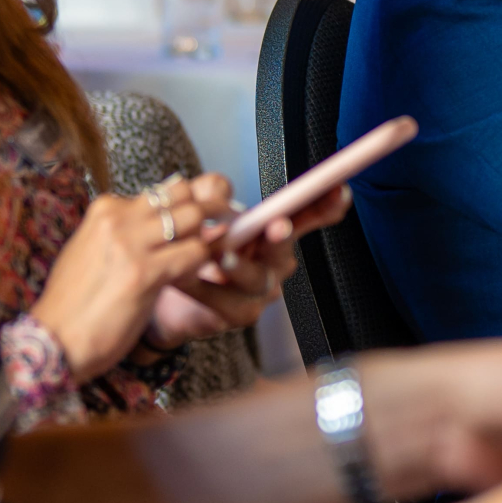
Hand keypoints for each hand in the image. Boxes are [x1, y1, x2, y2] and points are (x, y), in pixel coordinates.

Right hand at [29, 176, 229, 381]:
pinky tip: (199, 276)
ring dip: (210, 235)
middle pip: (185, 194)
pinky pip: (196, 254)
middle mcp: (118, 218)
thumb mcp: (96, 251)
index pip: (167, 188)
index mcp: (106, 209)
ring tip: (213, 252)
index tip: (206, 212)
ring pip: (195, 218)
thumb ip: (128, 231)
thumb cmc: (76, 303)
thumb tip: (167, 218)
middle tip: (225, 224)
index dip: (193, 200)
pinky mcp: (144, 273)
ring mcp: (131, 244)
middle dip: (212, 207)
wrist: (53, 342)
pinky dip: (205, 262)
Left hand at [147, 182, 352, 348]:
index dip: (325, 203)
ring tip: (219, 256)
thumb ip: (208, 193)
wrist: (163, 292)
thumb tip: (220, 190)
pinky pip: (226, 302)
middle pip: (286, 245)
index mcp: (271, 229)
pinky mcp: (240, 313)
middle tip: (278, 224)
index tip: (338, 189)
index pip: (305, 213)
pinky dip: (204, 288)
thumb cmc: (191, 249)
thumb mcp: (196, 211)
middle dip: (282, 234)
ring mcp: (261, 289)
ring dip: (237, 265)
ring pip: (257, 277)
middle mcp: (274, 259)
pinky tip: (186, 278)